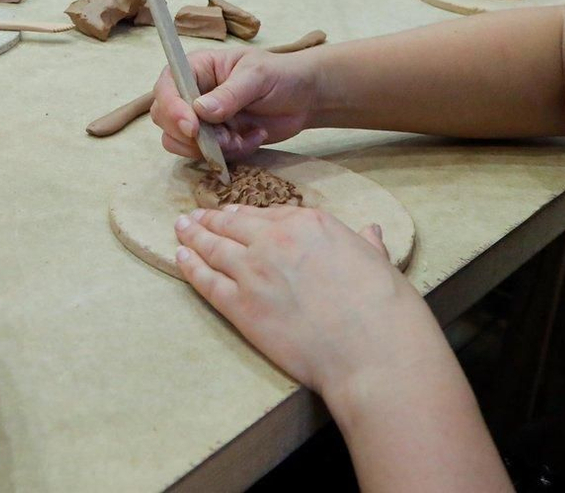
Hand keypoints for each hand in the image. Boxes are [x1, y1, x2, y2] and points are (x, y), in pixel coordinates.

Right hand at [150, 48, 316, 159]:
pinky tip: (254, 138)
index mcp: (197, 69)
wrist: (305, 99)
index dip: (173, 109)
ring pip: (181, 143)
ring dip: (212, 148)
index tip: (193, 127)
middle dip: (194, 135)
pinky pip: (208, 156)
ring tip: (242, 137)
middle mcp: (192, 93)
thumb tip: (200, 111)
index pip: (166, 87)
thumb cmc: (281, 75)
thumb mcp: (258, 77)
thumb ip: (230, 94)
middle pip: (165, 119)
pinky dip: (231, 154)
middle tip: (226, 136)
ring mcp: (202, 119)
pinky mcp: (215, 140)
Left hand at [174, 205, 439, 395]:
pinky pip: (207, 281)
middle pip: (235, 225)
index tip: (233, 213)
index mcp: (311, 224)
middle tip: (196, 216)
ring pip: (214, 247)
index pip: (270, 214)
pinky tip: (180, 257)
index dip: (247, 214)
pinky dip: (190, 266)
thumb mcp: (380, 264)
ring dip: (194, 235)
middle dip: (213, 219)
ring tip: (181, 228)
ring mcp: (255, 271)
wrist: (372, 351)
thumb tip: (370, 232)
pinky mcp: (241, 306)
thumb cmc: (384, 309)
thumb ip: (367, 245)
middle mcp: (277, 239)